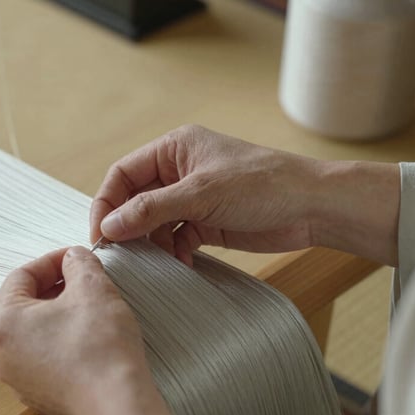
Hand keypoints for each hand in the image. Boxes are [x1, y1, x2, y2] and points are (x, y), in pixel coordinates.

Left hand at [0, 247, 180, 414]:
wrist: (117, 406)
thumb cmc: (100, 347)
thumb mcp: (92, 287)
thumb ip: (78, 262)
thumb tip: (73, 258)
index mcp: (2, 322)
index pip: (22, 276)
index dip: (52, 260)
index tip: (76, 257)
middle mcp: (0, 354)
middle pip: (24, 305)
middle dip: (55, 288)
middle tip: (85, 280)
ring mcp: (18, 380)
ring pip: (35, 333)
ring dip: (59, 315)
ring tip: (90, 309)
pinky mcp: (38, 397)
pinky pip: (45, 359)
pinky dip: (63, 343)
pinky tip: (90, 340)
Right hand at [91, 125, 399, 266]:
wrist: (314, 208)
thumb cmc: (263, 185)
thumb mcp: (200, 194)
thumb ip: (150, 210)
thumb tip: (108, 227)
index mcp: (174, 149)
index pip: (123, 174)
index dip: (107, 203)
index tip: (101, 234)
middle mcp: (179, 171)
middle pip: (135, 200)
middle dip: (127, 226)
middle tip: (120, 254)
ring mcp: (193, 198)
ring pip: (153, 222)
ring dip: (150, 243)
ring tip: (152, 262)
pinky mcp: (206, 222)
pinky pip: (175, 238)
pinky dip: (172, 252)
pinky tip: (180, 264)